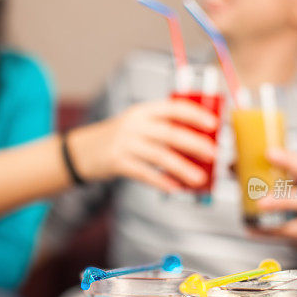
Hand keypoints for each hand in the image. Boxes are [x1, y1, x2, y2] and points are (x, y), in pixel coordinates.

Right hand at [70, 99, 218, 191]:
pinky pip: (144, 173)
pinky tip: (175, 187)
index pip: (173, 108)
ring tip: (199, 178)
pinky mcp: (117, 162)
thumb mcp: (138, 125)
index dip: (195, 114)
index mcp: (144, 111)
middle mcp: (134, 124)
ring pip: (159, 155)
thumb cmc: (120, 139)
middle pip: (169, 133)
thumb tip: (200, 146)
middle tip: (213, 154)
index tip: (214, 124)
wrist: (82, 151)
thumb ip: (163, 130)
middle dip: (194, 143)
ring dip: (182, 167)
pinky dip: (161, 181)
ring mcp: (124, 143)